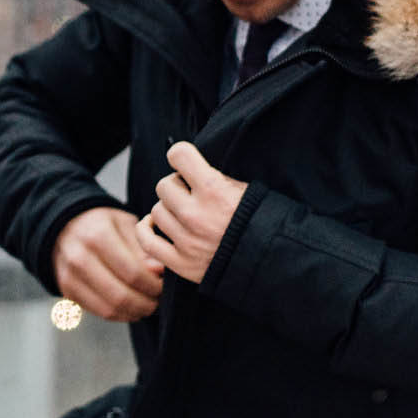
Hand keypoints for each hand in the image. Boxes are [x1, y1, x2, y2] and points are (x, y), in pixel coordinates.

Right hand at [52, 206, 165, 323]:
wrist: (65, 226)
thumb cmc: (102, 225)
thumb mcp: (124, 226)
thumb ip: (143, 249)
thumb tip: (159, 272)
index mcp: (98, 235)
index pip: (133, 273)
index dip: (154, 286)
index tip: (163, 287)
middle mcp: (80, 257)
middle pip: (121, 295)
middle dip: (146, 303)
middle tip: (158, 300)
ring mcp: (70, 276)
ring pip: (110, 309)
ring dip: (134, 312)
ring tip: (147, 306)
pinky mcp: (67, 290)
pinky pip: (98, 312)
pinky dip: (120, 315)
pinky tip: (131, 308)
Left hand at [136, 142, 247, 285]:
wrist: (271, 260)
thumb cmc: (259, 221)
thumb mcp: (244, 188)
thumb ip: (212, 176)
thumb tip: (182, 161)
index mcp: (214, 190)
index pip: (178, 155)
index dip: (181, 156)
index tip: (185, 162)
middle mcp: (196, 214)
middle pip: (164, 185)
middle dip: (176, 187)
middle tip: (191, 194)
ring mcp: (186, 240)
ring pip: (156, 211)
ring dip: (167, 209)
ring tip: (184, 213)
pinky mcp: (180, 262)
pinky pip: (147, 240)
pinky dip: (146, 230)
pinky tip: (154, 224)